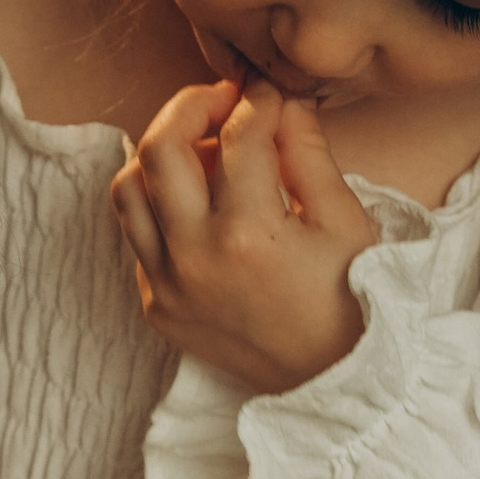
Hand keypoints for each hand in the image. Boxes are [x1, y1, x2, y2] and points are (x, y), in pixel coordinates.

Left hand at [111, 75, 376, 392]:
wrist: (334, 382)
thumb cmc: (351, 300)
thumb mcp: (345, 220)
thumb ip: (307, 153)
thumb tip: (281, 104)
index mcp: (249, 234)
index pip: (237, 137)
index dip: (257, 102)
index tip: (270, 96)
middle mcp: (195, 258)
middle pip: (159, 148)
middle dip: (191, 107)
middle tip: (222, 102)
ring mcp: (167, 286)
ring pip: (128, 189)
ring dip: (161, 156)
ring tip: (203, 152)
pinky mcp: (156, 306)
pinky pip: (136, 236)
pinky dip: (158, 206)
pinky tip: (197, 202)